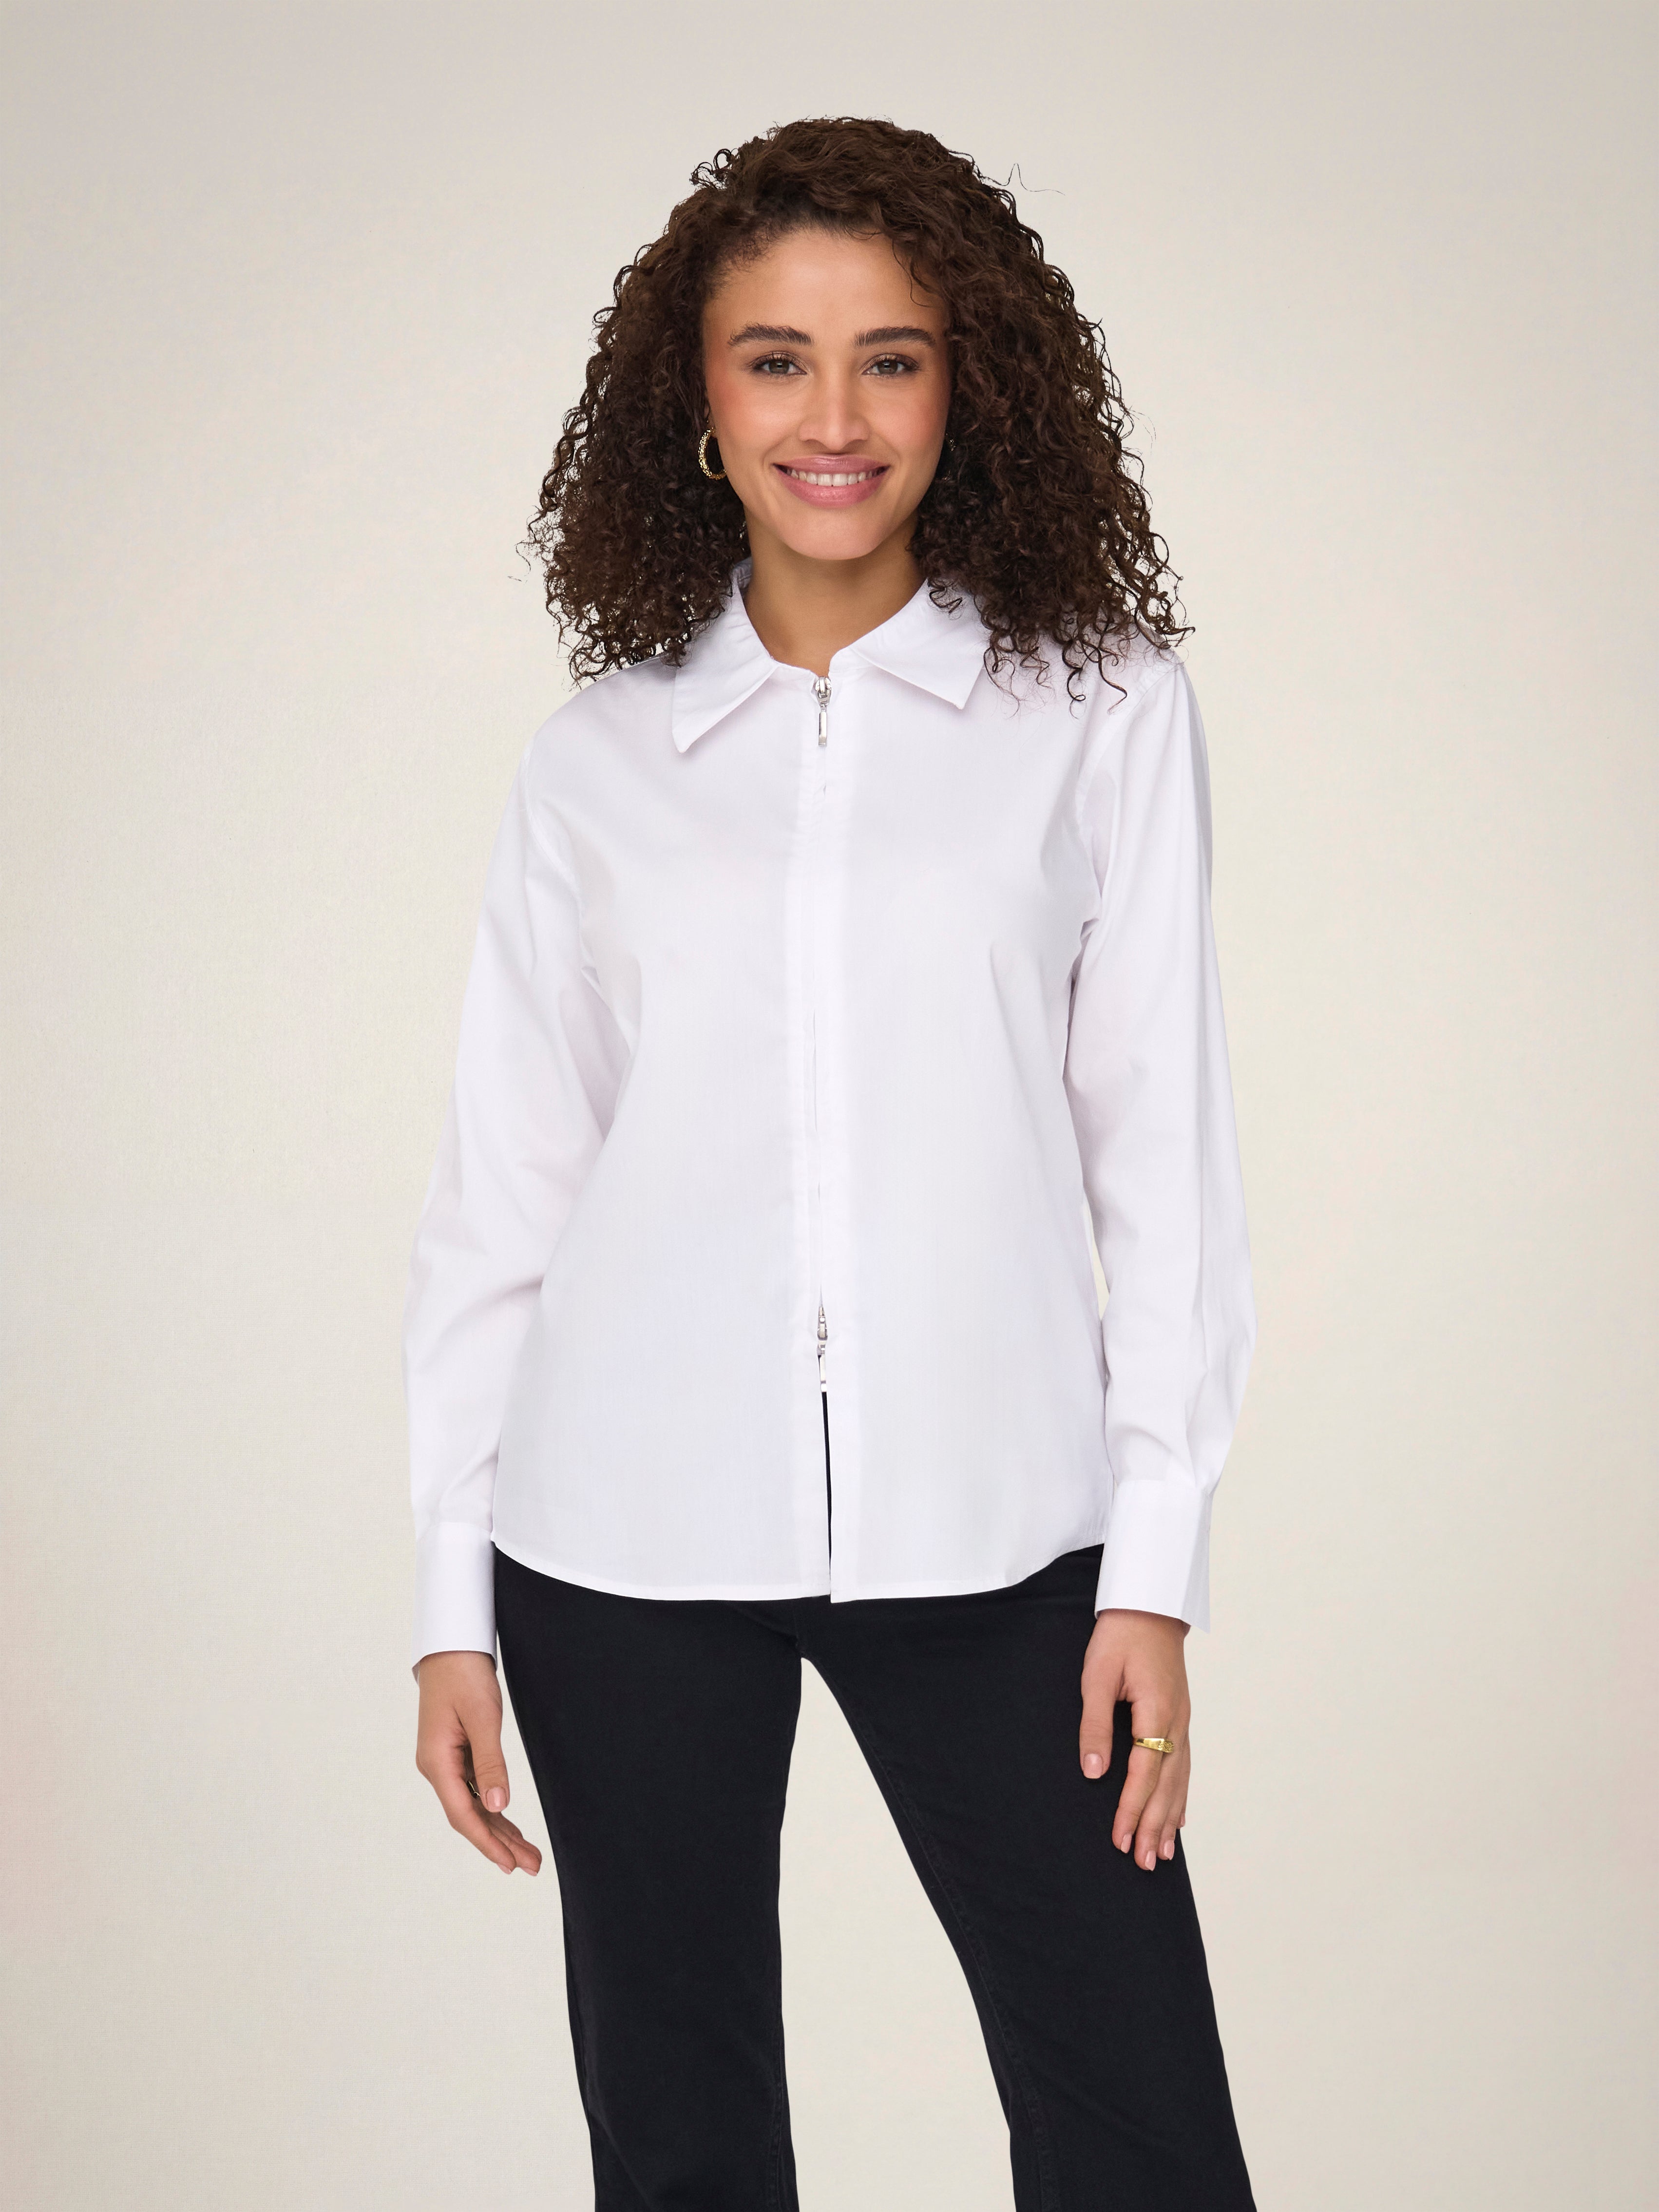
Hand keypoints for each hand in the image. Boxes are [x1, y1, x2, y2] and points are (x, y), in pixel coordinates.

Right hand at [415, 1650, 541, 1875]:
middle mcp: (437, 1767)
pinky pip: (475, 1789)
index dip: (487, 1843)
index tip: (511, 1865)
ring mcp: (445, 1761)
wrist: (450, 1645)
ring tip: (527, 1854)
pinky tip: (508, 1823)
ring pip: (473, 1805)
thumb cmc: (464, 1675)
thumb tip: (498, 1806)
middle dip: (499, 1844)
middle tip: (531, 1866)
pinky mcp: (456, 1753)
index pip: (463, 1814)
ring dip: (498, 1829)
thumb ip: (490, 1762)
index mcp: (436, 1763)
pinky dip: (493, 1807)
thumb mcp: (482, 1717)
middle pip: (469, 1816)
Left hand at [1078, 1608, 1191, 1871]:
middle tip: (1142, 1864)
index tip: (1119, 1840)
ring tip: (1161, 1854)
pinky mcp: (1179, 1718)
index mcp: (1156, 1711)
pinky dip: (1180, 1796)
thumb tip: (1093, 1771)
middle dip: (1153, 1826)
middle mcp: (1176, 1722)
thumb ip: (1094, 1723)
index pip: (1144, 1772)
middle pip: (1166, 1785)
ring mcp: (1182, 1721)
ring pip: (1179, 1780)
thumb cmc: (1120, 1635)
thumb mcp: (1097, 1675)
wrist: (1149, 1605)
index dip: (1131, 1808)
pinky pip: (1183, 1766)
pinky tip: (1178, 1818)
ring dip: (1169, 1818)